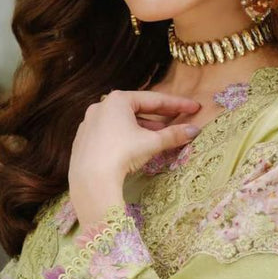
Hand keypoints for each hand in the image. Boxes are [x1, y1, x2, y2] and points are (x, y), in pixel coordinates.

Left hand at [68, 89, 200, 229]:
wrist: (91, 179)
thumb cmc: (122, 153)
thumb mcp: (152, 143)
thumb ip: (173, 135)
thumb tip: (194, 131)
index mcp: (118, 100)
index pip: (154, 100)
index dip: (177, 104)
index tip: (194, 107)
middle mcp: (101, 106)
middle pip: (137, 109)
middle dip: (159, 116)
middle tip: (178, 119)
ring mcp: (89, 123)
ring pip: (122, 121)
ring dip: (143, 127)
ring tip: (160, 136)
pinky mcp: (83, 140)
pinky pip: (110, 133)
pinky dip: (125, 136)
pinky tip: (135, 147)